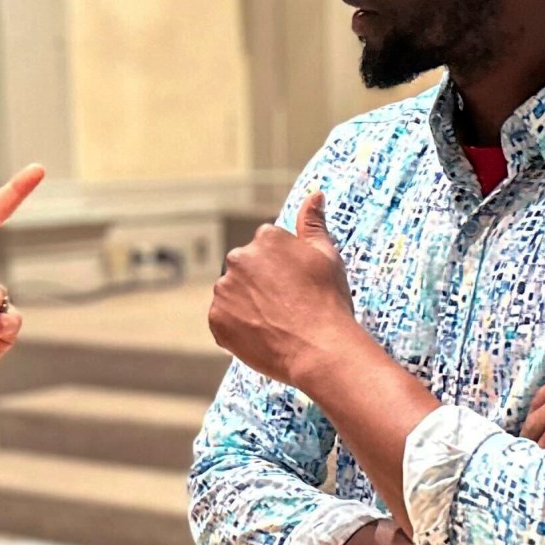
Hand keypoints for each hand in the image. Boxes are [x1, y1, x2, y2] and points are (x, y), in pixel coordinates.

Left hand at [207, 191, 360, 387]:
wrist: (319, 349)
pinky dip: (238, 328)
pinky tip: (262, 336)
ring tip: (275, 323)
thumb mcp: (326, 256)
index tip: (296, 287)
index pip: (267, 249)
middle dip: (260, 285)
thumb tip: (314, 195)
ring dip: (246, 305)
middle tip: (286, 307)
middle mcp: (238, 258)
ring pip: (233, 295)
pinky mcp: (216, 320)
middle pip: (246, 270)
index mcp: (265, 238)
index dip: (283, 271)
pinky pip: (224, 321)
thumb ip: (313, 223)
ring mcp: (224, 291)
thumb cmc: (328, 301)